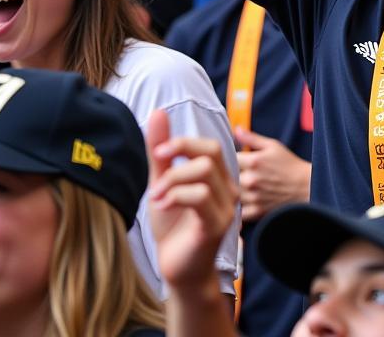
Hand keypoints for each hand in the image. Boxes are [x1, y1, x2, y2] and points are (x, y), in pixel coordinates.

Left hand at [147, 109, 239, 293]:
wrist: (178, 270)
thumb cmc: (173, 228)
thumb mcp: (164, 184)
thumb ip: (163, 153)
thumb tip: (158, 112)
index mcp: (219, 177)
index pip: (210, 145)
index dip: (184, 141)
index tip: (158, 151)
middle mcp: (229, 189)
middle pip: (211, 153)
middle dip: (180, 153)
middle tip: (157, 167)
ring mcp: (226, 207)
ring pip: (203, 173)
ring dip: (172, 180)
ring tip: (155, 197)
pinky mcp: (216, 225)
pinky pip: (200, 197)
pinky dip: (176, 196)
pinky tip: (162, 206)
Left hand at [234, 125, 311, 221]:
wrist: (305, 186)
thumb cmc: (289, 164)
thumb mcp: (272, 145)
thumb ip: (251, 138)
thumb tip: (235, 129)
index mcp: (254, 161)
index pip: (228, 157)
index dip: (229, 158)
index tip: (233, 159)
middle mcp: (250, 180)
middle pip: (227, 177)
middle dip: (230, 174)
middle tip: (237, 173)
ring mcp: (253, 197)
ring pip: (230, 194)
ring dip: (232, 190)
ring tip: (239, 186)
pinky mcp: (256, 211)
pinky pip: (237, 212)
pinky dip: (236, 208)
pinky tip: (240, 202)